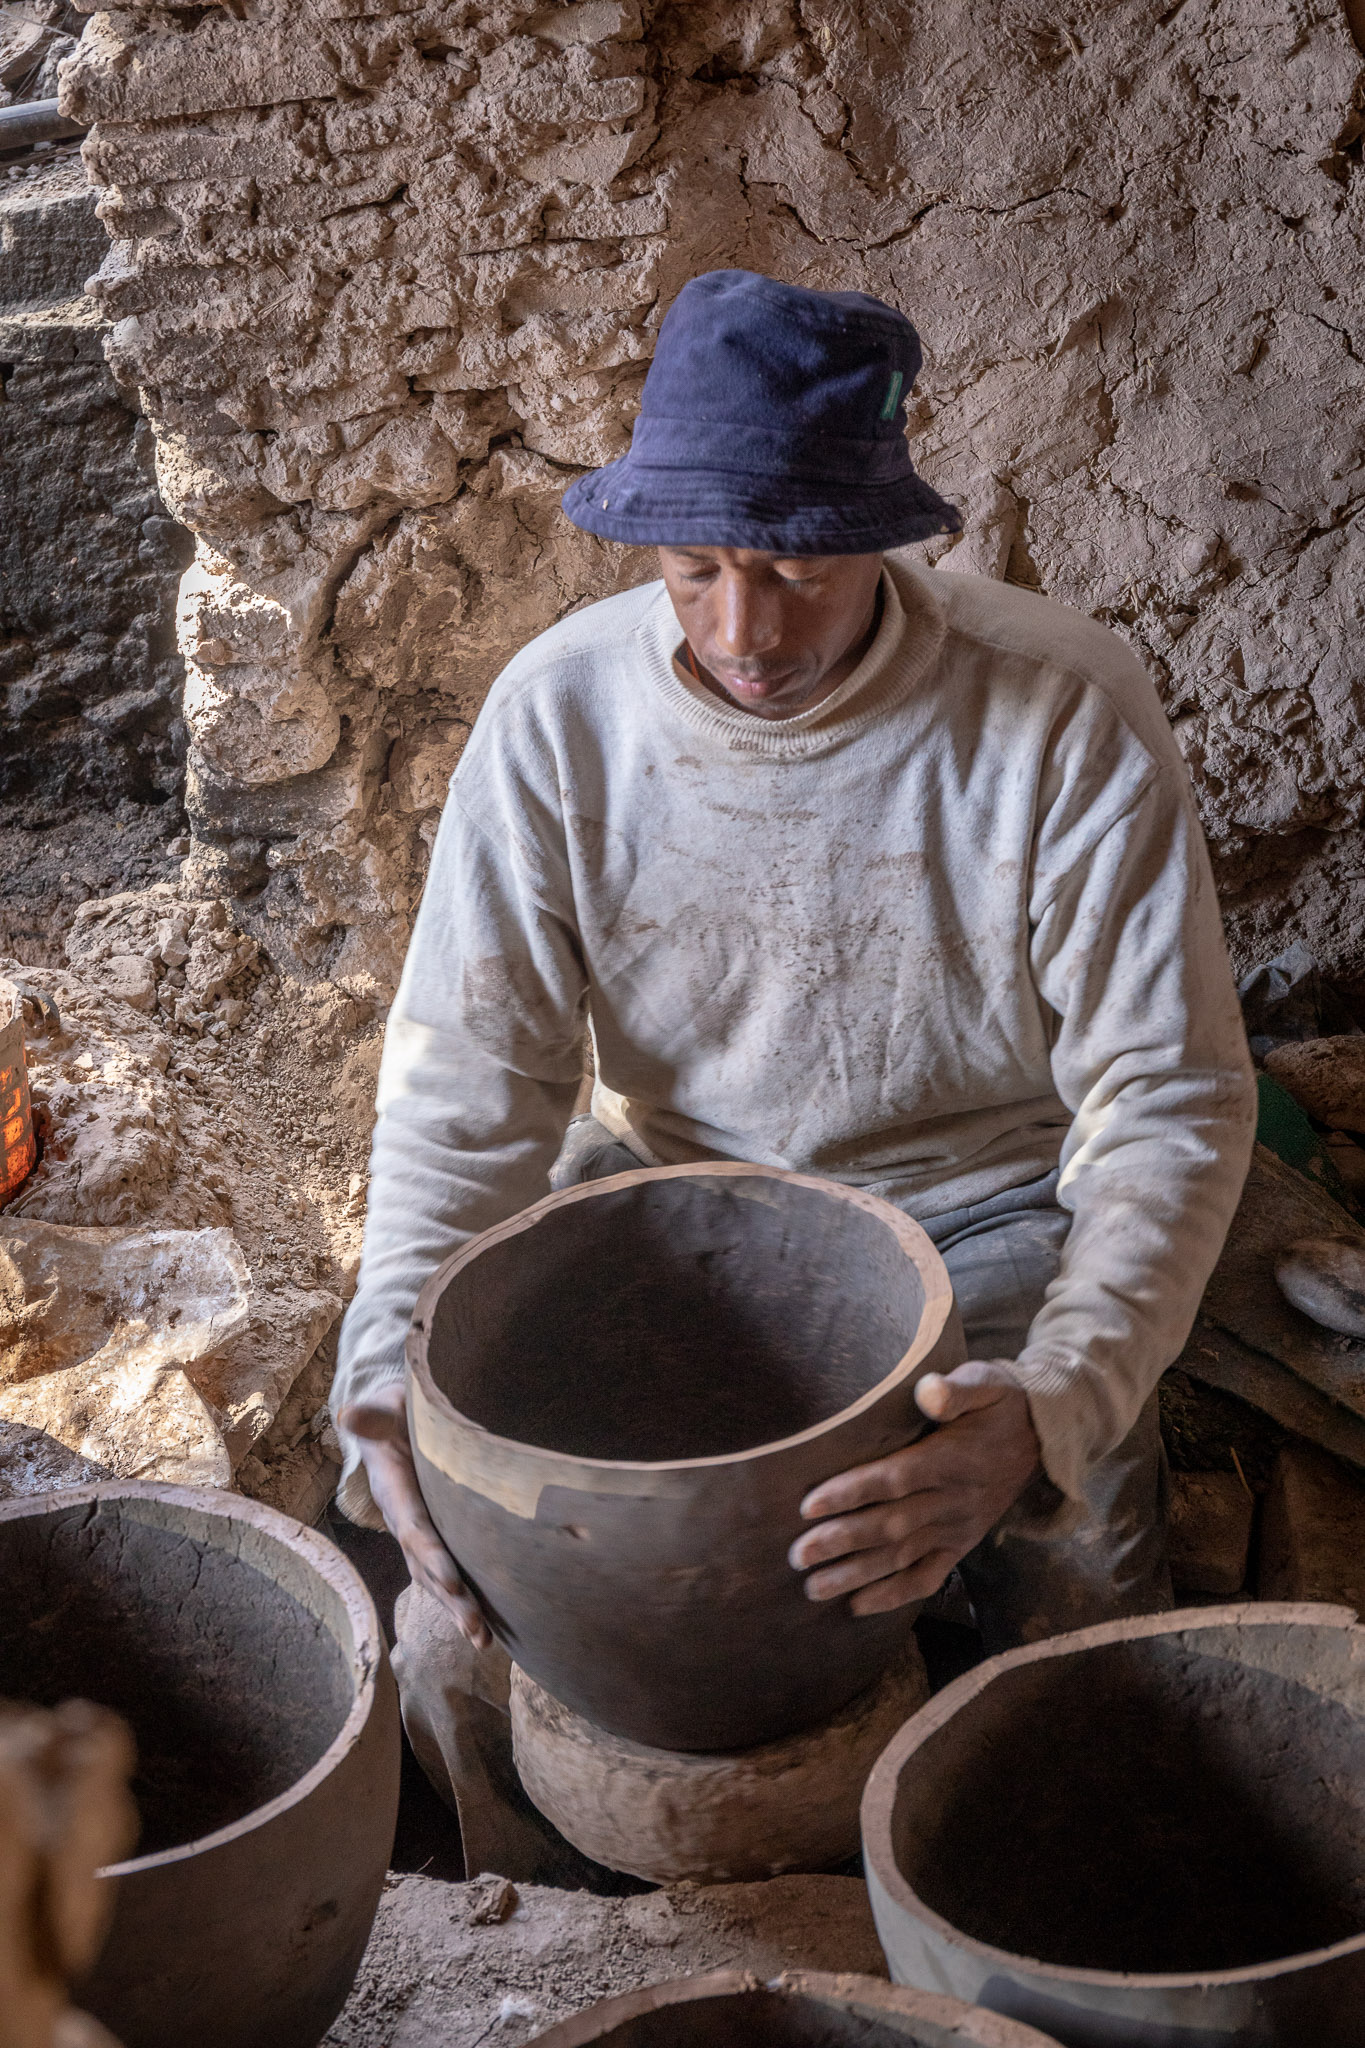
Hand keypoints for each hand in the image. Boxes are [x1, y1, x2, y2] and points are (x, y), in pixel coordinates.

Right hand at [339, 1381, 490, 1647]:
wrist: (387, 1420)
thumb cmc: (393, 1411)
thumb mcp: (384, 1408)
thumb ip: (372, 1417)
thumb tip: (348, 1413)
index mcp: (393, 1490)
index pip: (414, 1528)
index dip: (431, 1554)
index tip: (455, 1580)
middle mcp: (404, 1519)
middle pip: (427, 1566)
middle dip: (451, 1599)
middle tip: (476, 1630)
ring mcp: (417, 1532)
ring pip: (436, 1578)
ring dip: (458, 1610)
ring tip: (483, 1643)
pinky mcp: (433, 1536)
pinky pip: (445, 1573)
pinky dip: (462, 1601)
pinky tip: (484, 1629)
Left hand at [787, 1361, 1041, 1614]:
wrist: (1045, 1435)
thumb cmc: (1002, 1402)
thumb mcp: (986, 1382)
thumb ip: (957, 1390)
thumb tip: (928, 1392)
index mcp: (951, 1460)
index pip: (894, 1479)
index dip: (851, 1492)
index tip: (808, 1505)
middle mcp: (953, 1501)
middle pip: (890, 1525)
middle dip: (841, 1542)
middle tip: (797, 1556)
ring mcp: (958, 1528)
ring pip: (902, 1556)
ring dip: (857, 1574)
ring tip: (814, 1588)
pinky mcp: (962, 1545)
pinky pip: (928, 1577)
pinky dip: (894, 1594)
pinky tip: (858, 1606)